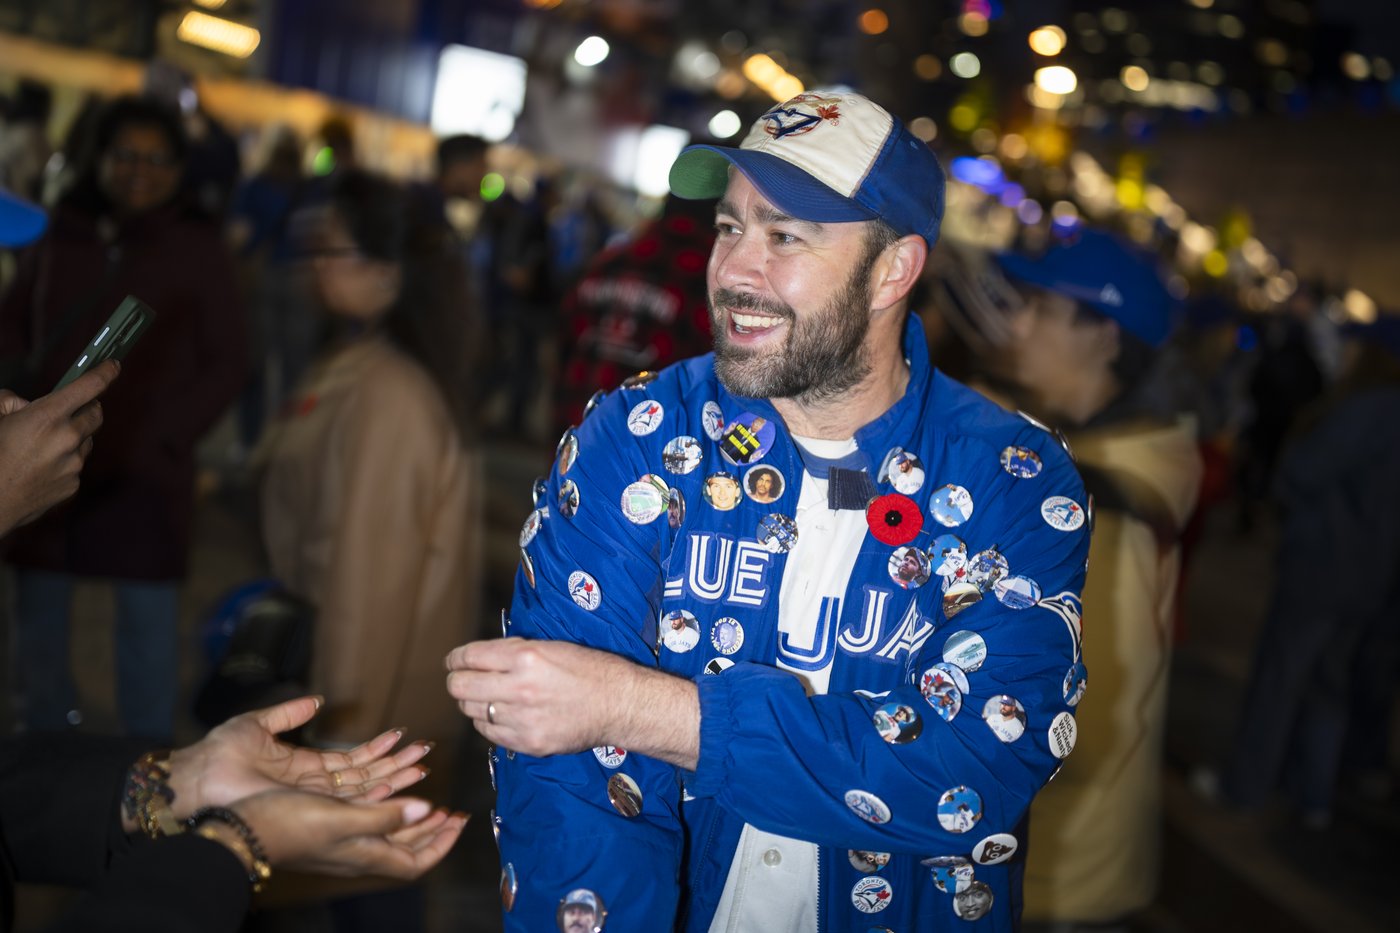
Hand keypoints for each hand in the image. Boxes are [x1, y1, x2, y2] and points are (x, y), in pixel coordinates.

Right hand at [0, 360, 118, 534]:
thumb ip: (12, 403)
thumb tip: (25, 404)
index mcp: (47, 416)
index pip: (89, 387)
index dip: (105, 373)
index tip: (113, 366)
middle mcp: (67, 438)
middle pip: (96, 414)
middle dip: (87, 408)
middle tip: (73, 409)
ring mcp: (73, 464)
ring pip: (86, 441)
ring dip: (74, 437)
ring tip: (44, 445)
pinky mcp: (73, 484)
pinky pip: (76, 465)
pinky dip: (65, 461)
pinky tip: (42, 467)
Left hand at [166, 696, 432, 821]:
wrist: (198, 778)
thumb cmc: (218, 753)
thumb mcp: (258, 723)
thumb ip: (289, 712)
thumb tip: (317, 700)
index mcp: (305, 766)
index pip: (351, 760)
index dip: (377, 749)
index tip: (400, 734)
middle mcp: (314, 786)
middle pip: (365, 776)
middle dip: (396, 764)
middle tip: (424, 752)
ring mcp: (312, 799)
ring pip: (364, 789)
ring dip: (393, 777)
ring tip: (421, 765)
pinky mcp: (307, 808)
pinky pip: (348, 801)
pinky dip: (374, 792)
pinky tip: (396, 781)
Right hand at [231, 790, 466, 879]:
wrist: (242, 828)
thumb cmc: (289, 824)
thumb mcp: (343, 818)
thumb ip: (385, 816)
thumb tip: (427, 811)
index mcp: (365, 854)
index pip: (416, 862)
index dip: (441, 845)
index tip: (458, 822)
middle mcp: (357, 852)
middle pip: (406, 847)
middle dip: (432, 829)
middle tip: (451, 811)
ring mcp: (342, 842)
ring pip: (388, 831)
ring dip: (411, 814)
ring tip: (428, 796)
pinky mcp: (328, 828)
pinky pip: (369, 818)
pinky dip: (386, 804)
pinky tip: (388, 787)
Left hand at [444, 637, 699, 767]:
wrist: (620, 705)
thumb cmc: (591, 669)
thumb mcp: (552, 646)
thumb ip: (515, 651)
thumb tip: (482, 657)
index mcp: (526, 657)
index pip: (469, 657)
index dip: (456, 658)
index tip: (455, 661)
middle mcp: (520, 688)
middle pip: (460, 687)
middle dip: (457, 681)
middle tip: (463, 679)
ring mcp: (522, 719)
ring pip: (471, 711)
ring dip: (474, 702)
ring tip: (488, 697)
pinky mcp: (528, 743)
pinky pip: (490, 733)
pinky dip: (490, 722)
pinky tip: (503, 715)